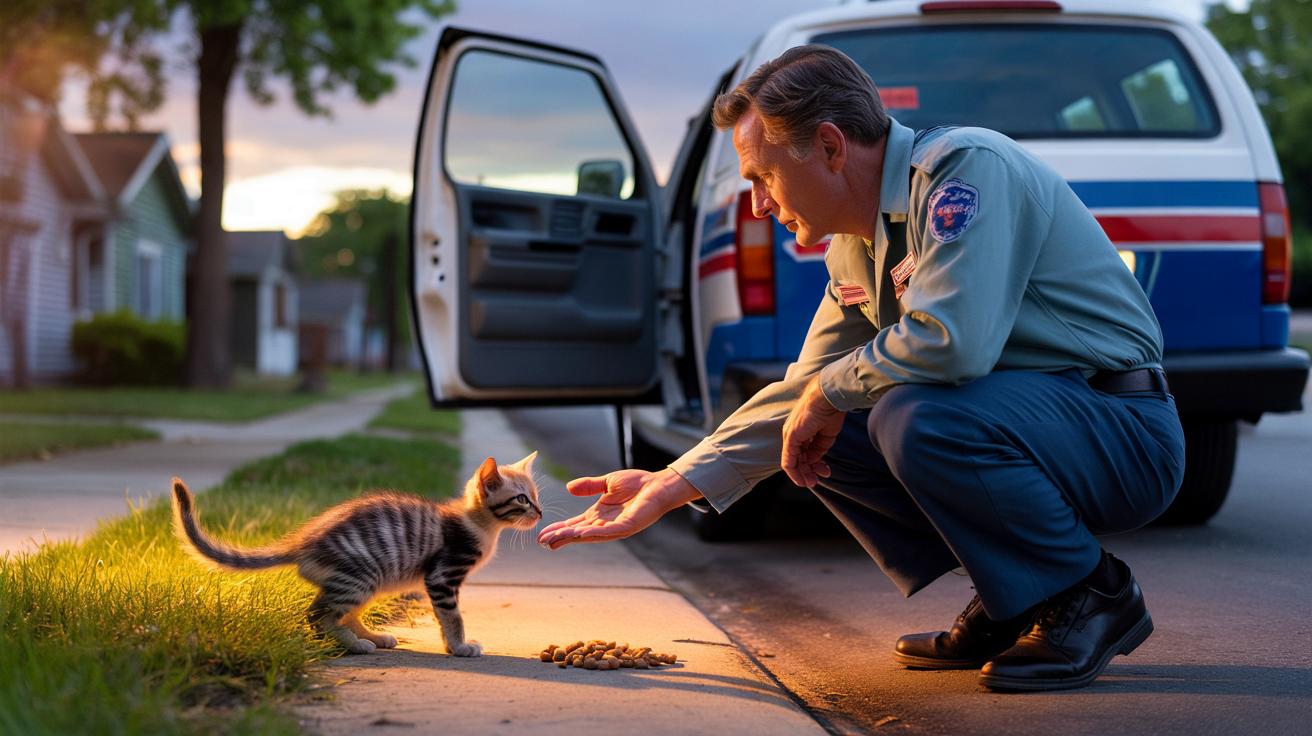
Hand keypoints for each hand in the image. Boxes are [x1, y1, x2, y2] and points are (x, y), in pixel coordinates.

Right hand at [537, 468, 701, 549]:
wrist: (659, 484)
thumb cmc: (638, 484)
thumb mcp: (608, 482)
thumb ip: (589, 486)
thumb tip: (569, 488)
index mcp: (599, 514)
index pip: (575, 524)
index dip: (559, 528)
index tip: (542, 534)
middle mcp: (605, 524)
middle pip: (578, 533)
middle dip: (561, 537)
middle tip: (542, 542)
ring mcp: (616, 527)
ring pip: (589, 535)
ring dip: (571, 537)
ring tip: (555, 540)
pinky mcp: (627, 526)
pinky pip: (607, 532)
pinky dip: (593, 534)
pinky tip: (579, 535)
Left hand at [781, 376, 844, 487]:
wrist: (828, 397)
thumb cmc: (830, 411)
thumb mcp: (826, 435)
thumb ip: (819, 448)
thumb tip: (815, 460)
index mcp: (802, 431)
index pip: (804, 452)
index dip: (813, 464)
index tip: (823, 472)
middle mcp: (794, 434)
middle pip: (798, 458)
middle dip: (808, 472)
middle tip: (815, 482)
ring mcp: (791, 435)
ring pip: (793, 462)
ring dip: (803, 474)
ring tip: (813, 482)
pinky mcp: (790, 437)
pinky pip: (788, 460)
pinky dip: (794, 472)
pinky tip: (802, 480)